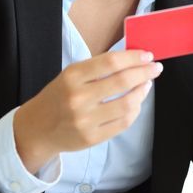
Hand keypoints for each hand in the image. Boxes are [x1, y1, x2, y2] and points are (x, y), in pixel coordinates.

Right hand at [12, 50, 162, 173]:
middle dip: (144, 73)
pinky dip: (134, 111)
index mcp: (72, 76)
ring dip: (142, 92)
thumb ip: (98, 68)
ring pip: (127, 104)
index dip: (133, 57)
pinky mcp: (91, 138)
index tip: (147, 55)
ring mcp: (85, 120)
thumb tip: (134, 59)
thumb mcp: (71, 75)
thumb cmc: (59, 96)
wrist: (37, 128)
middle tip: (155, 68)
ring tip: (146, 85)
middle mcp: (78, 98)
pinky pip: (123, 123)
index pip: (110, 62)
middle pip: (122, 81)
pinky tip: (136, 102)